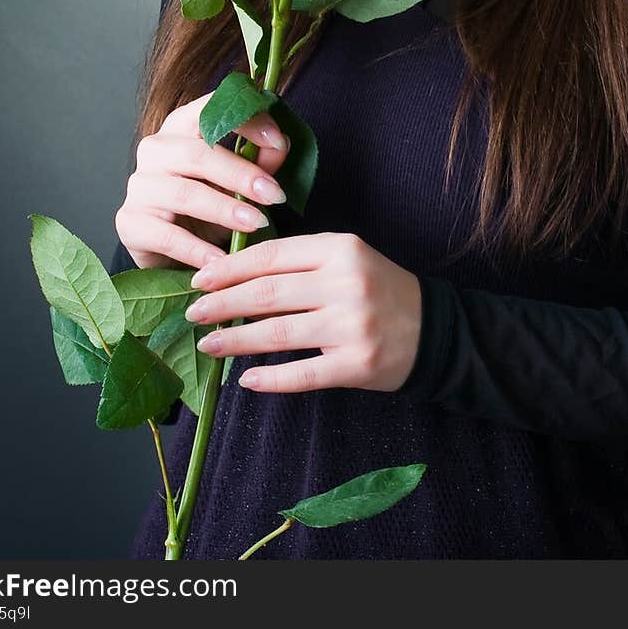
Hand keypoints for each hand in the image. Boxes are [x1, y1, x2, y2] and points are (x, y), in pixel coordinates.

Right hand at [114, 91, 291, 270]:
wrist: (171, 250)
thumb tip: (280, 143)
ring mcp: (139, 185)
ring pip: (183, 193)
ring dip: (224, 209)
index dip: (245, 120)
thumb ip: (259, 161)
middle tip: (274, 195)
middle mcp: (155, 149)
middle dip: (240, 174)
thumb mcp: (237, 181)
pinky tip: (221, 259)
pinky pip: (166, 236)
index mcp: (181, 127)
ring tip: (254, 224)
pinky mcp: (129, 222)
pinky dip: (197, 249)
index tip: (278, 139)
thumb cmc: (208, 204)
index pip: (208, 109)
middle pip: (197, 153)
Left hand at [185, 231, 422, 393]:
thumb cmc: (377, 289)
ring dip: (235, 340)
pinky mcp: (357, 364)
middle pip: (269, 293)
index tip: (199, 279)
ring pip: (279, 333)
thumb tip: (233, 274)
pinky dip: (271, 378)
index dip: (230, 268)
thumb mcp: (345, 259)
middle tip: (193, 313)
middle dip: (223, 303)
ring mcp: (352, 325)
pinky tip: (245, 379)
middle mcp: (346, 283)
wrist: (434, 329)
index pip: (272, 255)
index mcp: (340, 249)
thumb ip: (299, 262)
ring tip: (207, 344)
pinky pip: (303, 374)